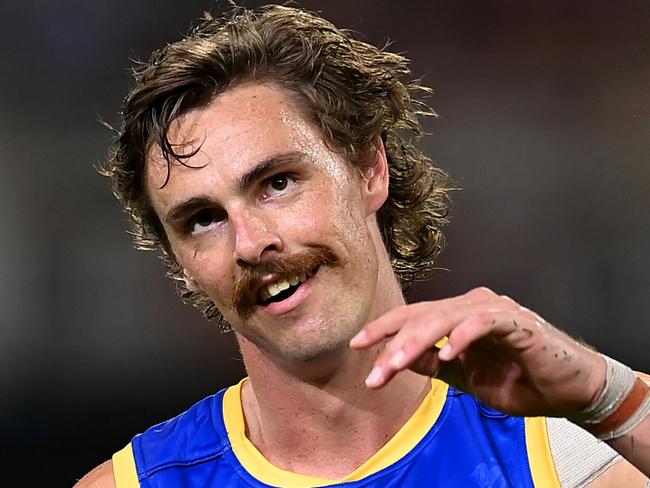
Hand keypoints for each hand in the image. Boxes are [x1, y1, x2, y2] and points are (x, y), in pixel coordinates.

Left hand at [350, 287, 606, 416]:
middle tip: (375, 371)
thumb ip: (434, 365)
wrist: (569, 391)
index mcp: (458, 316)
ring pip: (445, 316)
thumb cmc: (519, 380)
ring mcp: (494, 310)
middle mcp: (471, 306)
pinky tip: (448, 353)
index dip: (385, 328)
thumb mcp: (464, 378)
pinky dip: (463, 336)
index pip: (414, 317)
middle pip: (423, 316)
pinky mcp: (516, 321)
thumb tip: (397, 360)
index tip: (357, 344)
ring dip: (418, 341)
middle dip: (394, 343)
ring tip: (395, 363)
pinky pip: (482, 323)